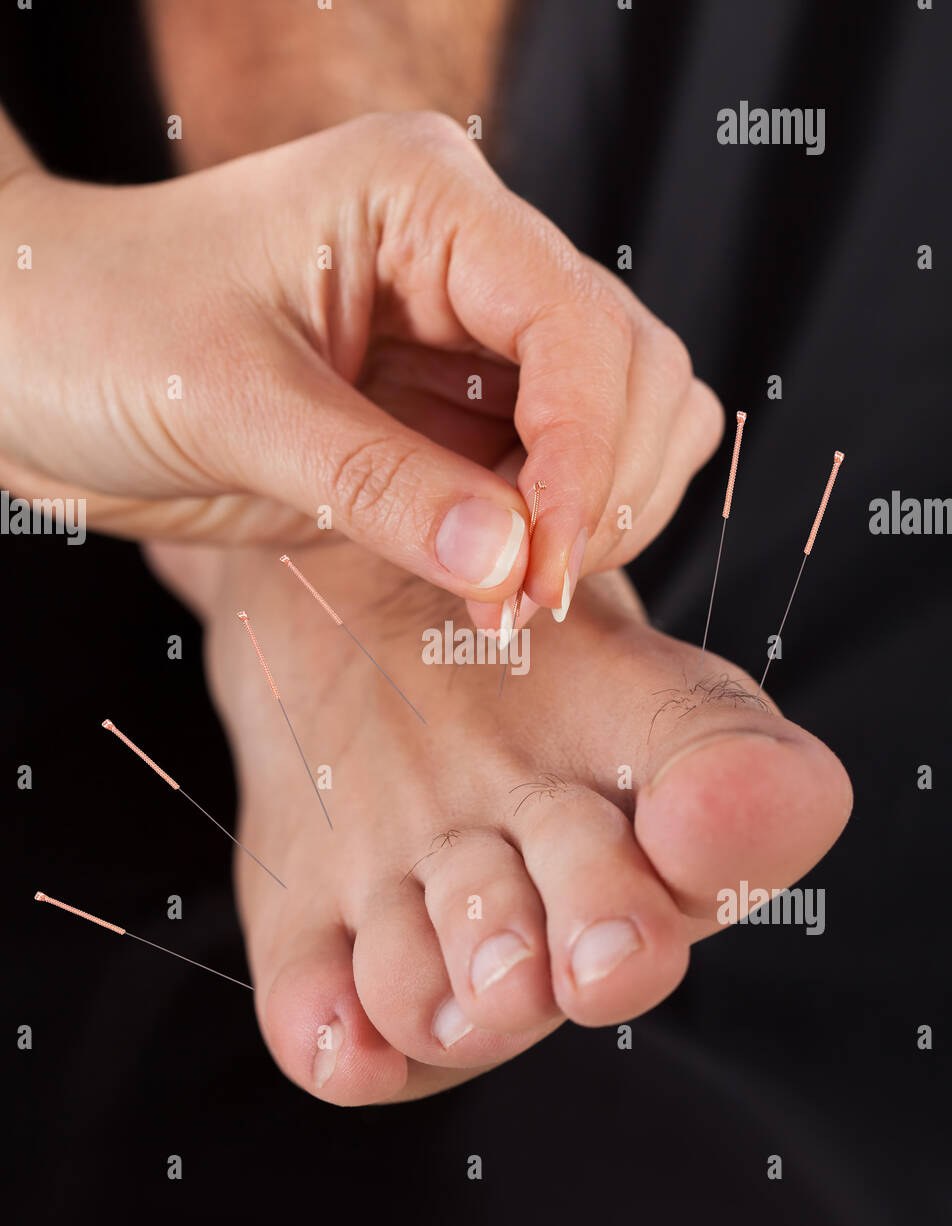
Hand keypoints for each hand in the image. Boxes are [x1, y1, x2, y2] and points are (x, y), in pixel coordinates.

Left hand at [1, 111, 721, 613]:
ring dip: (597, 516)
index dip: (586, 452)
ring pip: (623, 421)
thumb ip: (377, 483)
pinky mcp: (451, 422)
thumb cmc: (96, 330)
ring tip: (511, 599)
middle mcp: (469, 262)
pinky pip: (553, 480)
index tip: (548, 568)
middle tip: (527, 599)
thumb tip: (513, 564)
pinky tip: (496, 585)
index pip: (575, 320)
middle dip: (604, 489)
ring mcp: (468, 345)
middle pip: (634, 367)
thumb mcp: (229, 402)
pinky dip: (553, 539)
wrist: (30, 363)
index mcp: (426, 201)